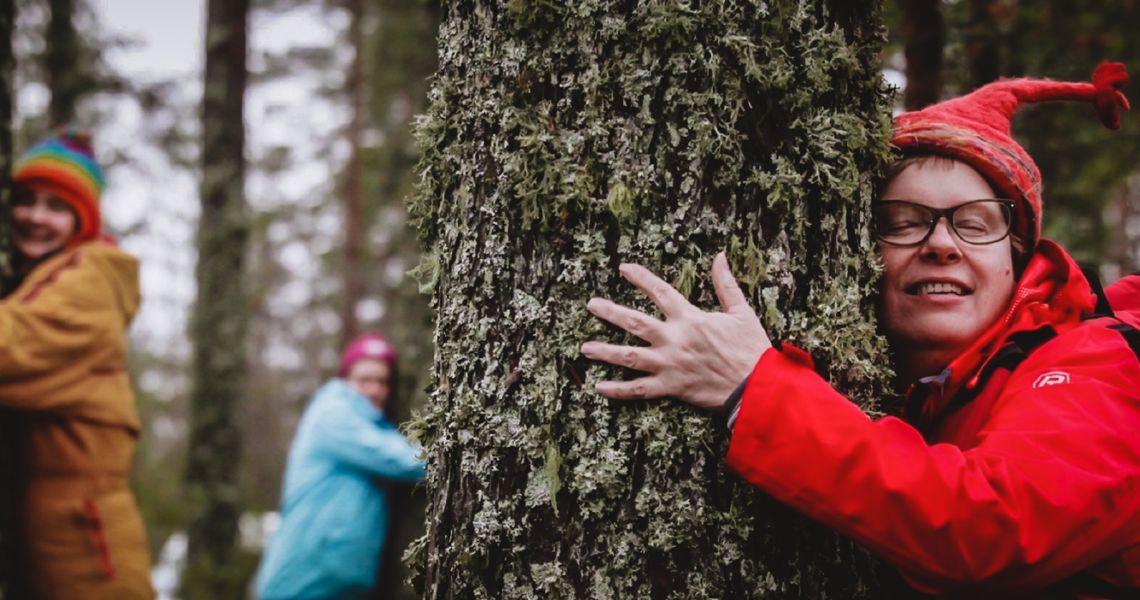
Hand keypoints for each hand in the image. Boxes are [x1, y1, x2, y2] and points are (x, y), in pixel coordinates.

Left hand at [581, 252, 772, 409]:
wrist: (756, 386)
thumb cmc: (751, 348)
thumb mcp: (741, 311)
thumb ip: (725, 284)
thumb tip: (720, 256)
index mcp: (690, 318)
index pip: (660, 291)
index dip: (640, 278)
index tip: (622, 268)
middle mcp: (675, 339)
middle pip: (634, 323)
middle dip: (610, 313)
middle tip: (591, 305)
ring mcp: (670, 364)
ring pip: (630, 357)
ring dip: (605, 351)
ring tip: (584, 348)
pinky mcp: (671, 388)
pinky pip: (639, 390)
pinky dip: (618, 390)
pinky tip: (599, 387)